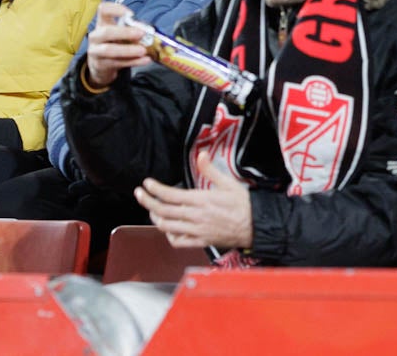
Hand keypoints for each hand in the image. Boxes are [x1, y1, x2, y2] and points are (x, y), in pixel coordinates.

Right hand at [84, 2, 150, 88]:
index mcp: (102, 23)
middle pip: (106, 32)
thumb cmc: (114, 44)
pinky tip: (145, 60)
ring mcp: (95, 51)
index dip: (116, 9)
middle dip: (125, 33)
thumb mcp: (119, 34)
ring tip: (143, 51)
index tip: (131, 14)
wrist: (101, 65)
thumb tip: (147, 32)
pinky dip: (133, 62)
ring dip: (128, 50)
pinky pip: (117, 63)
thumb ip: (130, 30)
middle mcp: (96, 36)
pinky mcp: (100, 65)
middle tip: (141, 34)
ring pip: (109, 50)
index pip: (103, 10)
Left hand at [134, 152, 252, 249]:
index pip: (170, 195)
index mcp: (201, 200)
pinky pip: (178, 241)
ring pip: (167, 227)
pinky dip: (169, 235)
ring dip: (156, 217)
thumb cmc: (244, 205)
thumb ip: (211, 170)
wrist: (256, 226)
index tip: (147, 183)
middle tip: (139, 194)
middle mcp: (196, 216)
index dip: (154, 189)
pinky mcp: (201, 241)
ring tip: (151, 209)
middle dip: (147, 201)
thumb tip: (202, 155)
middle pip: (163, 211)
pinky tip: (168, 228)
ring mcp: (197, 231)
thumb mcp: (228, 183)